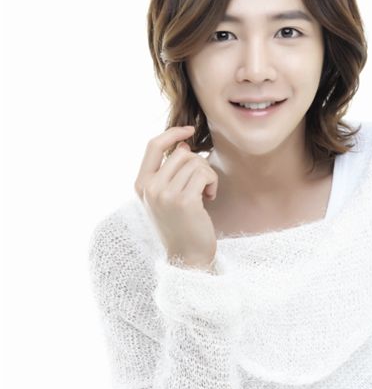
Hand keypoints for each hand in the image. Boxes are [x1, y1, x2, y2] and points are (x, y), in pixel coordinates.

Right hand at [134, 126, 218, 270]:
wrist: (187, 257)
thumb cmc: (181, 225)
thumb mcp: (165, 198)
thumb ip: (167, 173)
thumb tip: (183, 145)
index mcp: (141, 185)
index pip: (153, 145)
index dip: (173, 133)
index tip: (190, 131)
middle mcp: (150, 188)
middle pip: (182, 153)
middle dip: (199, 164)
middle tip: (203, 184)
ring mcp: (165, 194)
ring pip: (195, 162)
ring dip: (207, 175)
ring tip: (205, 193)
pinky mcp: (184, 200)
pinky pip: (204, 174)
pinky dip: (212, 183)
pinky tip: (210, 197)